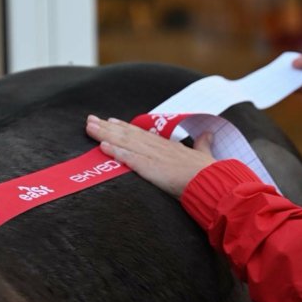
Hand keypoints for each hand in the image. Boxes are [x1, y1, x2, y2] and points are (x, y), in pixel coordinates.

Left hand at [85, 116, 214, 197]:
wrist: (212, 182)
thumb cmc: (210, 171)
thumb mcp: (205, 155)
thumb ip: (203, 144)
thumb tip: (208, 134)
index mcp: (167, 146)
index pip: (141, 133)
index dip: (124, 127)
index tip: (110, 120)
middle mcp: (158, 147)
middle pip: (127, 134)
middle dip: (107, 127)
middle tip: (89, 120)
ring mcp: (154, 157)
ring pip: (125, 142)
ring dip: (105, 134)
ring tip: (89, 128)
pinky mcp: (152, 168)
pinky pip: (130, 159)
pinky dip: (116, 152)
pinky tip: (103, 146)